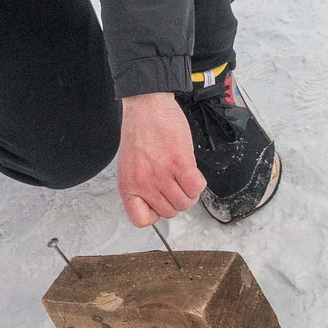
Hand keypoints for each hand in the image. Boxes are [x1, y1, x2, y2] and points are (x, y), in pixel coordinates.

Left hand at [116, 92, 203, 226]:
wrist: (146, 107)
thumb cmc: (139, 133)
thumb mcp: (130, 166)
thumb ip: (140, 187)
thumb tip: (157, 206)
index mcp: (128, 186)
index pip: (141, 220)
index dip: (155, 213)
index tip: (159, 201)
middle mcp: (143, 183)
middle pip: (170, 212)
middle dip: (176, 200)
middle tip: (176, 184)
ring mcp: (162, 174)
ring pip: (185, 202)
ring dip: (190, 193)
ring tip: (184, 177)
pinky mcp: (180, 163)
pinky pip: (197, 188)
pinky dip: (198, 184)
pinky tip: (192, 171)